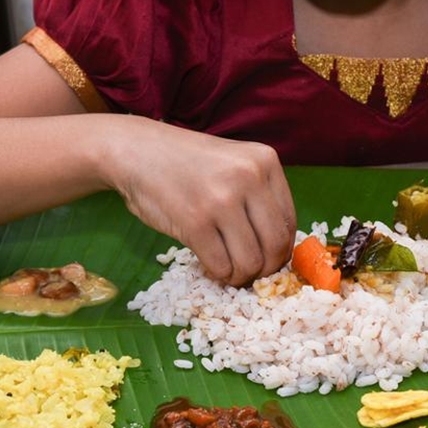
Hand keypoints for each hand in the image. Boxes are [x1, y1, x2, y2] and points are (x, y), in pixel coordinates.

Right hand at [101, 118, 296, 286]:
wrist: (137, 151)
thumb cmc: (187, 163)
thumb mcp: (234, 163)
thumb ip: (259, 195)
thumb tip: (279, 248)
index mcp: (265, 161)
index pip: (290, 222)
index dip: (281, 250)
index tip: (267, 259)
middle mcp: (249, 177)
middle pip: (276, 245)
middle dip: (265, 270)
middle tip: (249, 273)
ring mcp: (222, 200)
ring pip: (250, 261)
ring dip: (240, 275)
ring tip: (227, 270)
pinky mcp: (195, 222)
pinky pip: (221, 265)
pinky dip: (218, 274)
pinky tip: (209, 266)